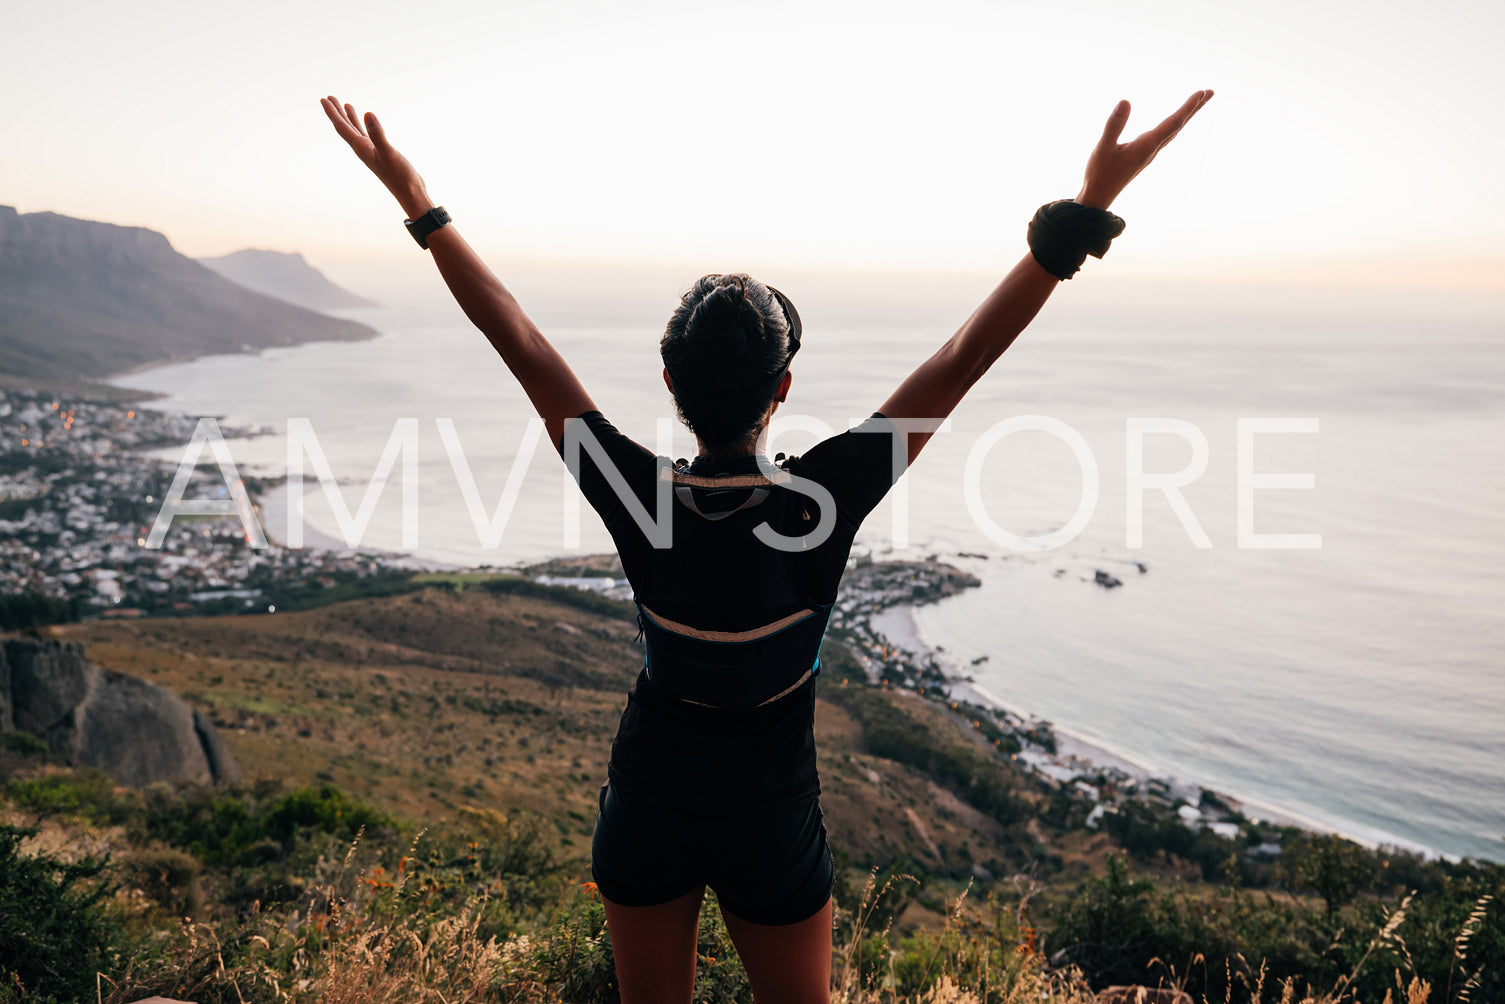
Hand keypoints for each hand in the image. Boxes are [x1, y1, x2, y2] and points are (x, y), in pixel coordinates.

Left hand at [320, 95, 430, 216]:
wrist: (410, 193)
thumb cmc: (400, 176)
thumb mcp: (389, 153)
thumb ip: (378, 134)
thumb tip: (368, 113)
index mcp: (361, 148)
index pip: (342, 127)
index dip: (332, 113)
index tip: (324, 99)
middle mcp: (363, 149)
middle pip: (345, 127)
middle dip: (336, 112)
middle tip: (328, 98)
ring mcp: (371, 151)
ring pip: (356, 131)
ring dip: (349, 118)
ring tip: (345, 105)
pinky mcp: (381, 153)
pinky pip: (367, 135)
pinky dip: (363, 126)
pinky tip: (366, 121)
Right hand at [1076, 89, 1213, 209]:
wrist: (1098, 197)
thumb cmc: (1099, 173)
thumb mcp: (1103, 147)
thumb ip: (1114, 124)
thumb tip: (1125, 101)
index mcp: (1147, 145)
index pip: (1173, 122)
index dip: (1188, 106)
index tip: (1203, 92)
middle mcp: (1152, 149)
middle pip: (1179, 125)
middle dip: (1194, 108)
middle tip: (1210, 92)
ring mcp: (1149, 153)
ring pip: (1173, 130)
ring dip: (1185, 115)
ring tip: (1197, 102)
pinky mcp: (1143, 155)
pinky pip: (1165, 136)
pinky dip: (1174, 124)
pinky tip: (1173, 123)